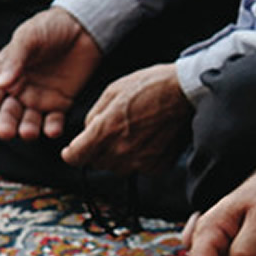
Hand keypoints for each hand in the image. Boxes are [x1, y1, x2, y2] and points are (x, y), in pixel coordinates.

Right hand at [0, 8, 101, 141]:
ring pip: (29, 122)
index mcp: (4, 74)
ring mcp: (40, 99)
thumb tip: (0, 84)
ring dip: (27, 130)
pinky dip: (53, 128)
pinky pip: (54, 121)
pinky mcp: (61, 104)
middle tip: (6, 133)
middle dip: (5, 125)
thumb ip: (15, 60)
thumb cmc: (49, 27)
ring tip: (29, 132)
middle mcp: (19, 91)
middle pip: (7, 114)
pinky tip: (52, 130)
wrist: (82, 27)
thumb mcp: (28, 37)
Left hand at [62, 62, 191, 172]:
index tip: (71, 152)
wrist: (184, 93)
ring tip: (130, 135)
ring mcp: (140, 161)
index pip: (76, 157)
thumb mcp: (112, 91)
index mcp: (105, 130)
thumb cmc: (149, 86)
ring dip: (117, 156)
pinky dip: (138, 159)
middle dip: (97, 151)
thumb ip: (94, 116)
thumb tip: (87, 132)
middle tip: (109, 134)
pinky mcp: (157, 165)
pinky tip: (146, 141)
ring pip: (117, 168)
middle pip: (97, 163)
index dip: (71, 154)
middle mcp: (121, 150)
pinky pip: (139, 169)